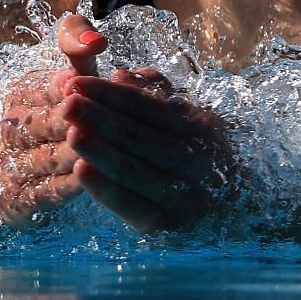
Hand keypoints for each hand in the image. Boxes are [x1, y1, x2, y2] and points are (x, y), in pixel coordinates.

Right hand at [0, 15, 107, 225]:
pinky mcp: (17, 200)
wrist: (13, 174)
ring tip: (99, 150)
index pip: (43, 88)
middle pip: (42, 124)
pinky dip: (62, 187)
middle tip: (98, 120)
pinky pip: (40, 192)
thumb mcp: (68, 75)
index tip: (80, 83)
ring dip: (70, 154)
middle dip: (72, 122)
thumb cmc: (58, 115)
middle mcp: (11, 128)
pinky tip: (86, 182)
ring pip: (44, 158)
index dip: (64, 87)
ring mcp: (11, 165)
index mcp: (21, 94)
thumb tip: (97, 39)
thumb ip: (77, 45)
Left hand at [58, 30, 233, 233]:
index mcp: (195, 124)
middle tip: (67, 104)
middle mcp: (192, 158)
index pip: (144, 105)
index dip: (108, 93)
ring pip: (132, 169)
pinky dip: (105, 189)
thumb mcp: (186, 116)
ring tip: (71, 133)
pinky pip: (131, 205)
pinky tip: (81, 171)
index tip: (75, 83)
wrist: (233, 206)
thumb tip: (120, 75)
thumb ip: (153, 92)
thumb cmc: (197, 152)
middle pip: (136, 135)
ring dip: (99, 151)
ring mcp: (183, 193)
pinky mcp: (168, 223)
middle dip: (98, 118)